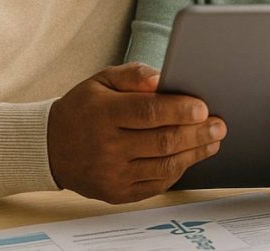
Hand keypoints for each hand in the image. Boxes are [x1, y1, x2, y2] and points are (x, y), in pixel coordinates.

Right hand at [47, 63, 225, 203]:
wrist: (50, 147)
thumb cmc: (83, 109)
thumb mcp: (102, 80)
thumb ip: (133, 75)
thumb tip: (162, 78)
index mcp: (103, 114)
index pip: (148, 112)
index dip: (179, 110)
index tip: (203, 107)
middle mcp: (107, 147)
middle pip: (162, 142)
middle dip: (197, 133)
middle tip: (219, 125)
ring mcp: (112, 174)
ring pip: (164, 166)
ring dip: (194, 153)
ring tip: (212, 141)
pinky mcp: (117, 193)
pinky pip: (156, 185)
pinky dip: (177, 171)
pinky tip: (189, 157)